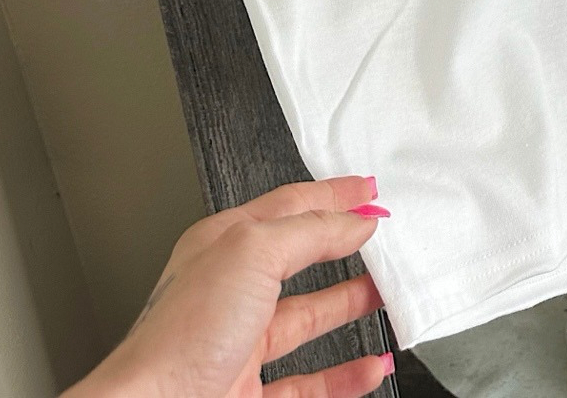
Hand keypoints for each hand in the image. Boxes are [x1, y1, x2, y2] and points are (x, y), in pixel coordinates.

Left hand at [64, 175, 394, 397]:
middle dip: (343, 245)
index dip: (331, 195)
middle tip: (382, 236)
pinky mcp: (249, 393)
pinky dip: (346, 375)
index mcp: (222, 246)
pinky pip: (309, 382)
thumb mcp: (252, 253)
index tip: (368, 189)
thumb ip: (309, 231)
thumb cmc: (180, 338)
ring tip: (386, 293)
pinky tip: (370, 366)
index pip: (288, 206)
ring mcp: (239, 345)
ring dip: (350, 306)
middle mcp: (229, 293)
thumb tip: (354, 220)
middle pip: (299, 259)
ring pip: (307, 319)